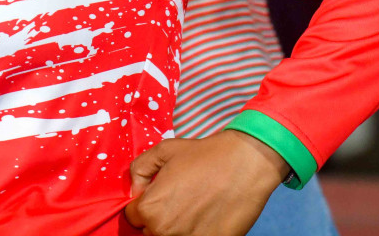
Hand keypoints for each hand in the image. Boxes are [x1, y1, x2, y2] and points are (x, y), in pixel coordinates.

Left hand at [125, 130, 287, 235]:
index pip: (133, 217)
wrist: (245, 164)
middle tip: (180, 200)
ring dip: (177, 227)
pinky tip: (207, 216)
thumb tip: (135, 189)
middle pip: (151, 230)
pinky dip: (198, 231)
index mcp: (150, 209)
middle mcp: (165, 231)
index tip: (161, 195)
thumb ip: (140, 170)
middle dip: (160, 216)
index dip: (146, 203)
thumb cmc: (205, 155)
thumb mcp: (164, 151)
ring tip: (194, 208)